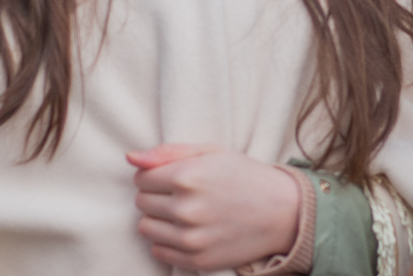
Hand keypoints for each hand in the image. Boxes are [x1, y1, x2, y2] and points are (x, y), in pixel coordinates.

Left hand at [127, 143, 299, 271]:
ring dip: (158, 219)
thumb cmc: (245, 176)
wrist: (283, 211)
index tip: (172, 176)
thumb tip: (130, 157)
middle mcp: (186, 208)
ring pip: (145, 228)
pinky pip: (159, 251)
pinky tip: (188, 230)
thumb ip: (168, 152)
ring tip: (183, 212)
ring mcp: (191, 238)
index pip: (141, 178)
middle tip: (182, 194)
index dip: (153, 175)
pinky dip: (167, 241)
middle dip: (155, 196)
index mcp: (187, 176)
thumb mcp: (211, 152)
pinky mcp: (197, 260)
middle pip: (141, 202)